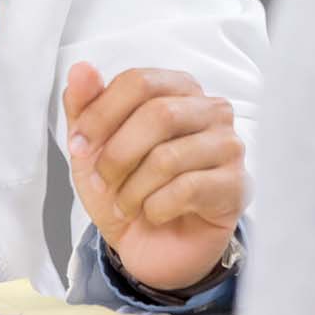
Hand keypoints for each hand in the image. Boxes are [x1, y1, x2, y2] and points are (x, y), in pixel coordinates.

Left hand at [62, 63, 244, 292]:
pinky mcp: (236, 186)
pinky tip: (154, 214)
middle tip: (101, 181)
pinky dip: (156, 207)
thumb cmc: (128, 188)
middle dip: (117, 154)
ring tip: (125, 204)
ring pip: (169, 157)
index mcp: (178, 89)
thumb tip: (80, 68)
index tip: (78, 146)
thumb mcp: (94, 148)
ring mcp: (229, 146)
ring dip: (133, 189)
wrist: (153, 246)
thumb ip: (85, 106)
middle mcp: (211, 110)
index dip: (100, 115)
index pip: (139, 82)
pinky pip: (187, 190)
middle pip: (158, 114)